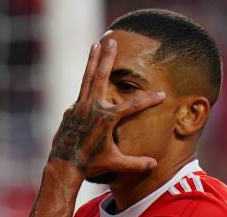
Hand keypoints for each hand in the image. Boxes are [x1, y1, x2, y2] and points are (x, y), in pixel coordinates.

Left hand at [49, 38, 164, 176]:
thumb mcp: (116, 164)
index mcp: (106, 119)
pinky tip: (90, 78)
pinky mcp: (71, 111)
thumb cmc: (91, 165)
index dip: (149, 100)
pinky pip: (81, 95)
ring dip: (93, 60)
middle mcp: (93, 108)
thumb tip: (155, 165)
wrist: (65, 166)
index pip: (133, 106)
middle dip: (108, 58)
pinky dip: (86, 84)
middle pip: (102, 77)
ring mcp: (79, 107)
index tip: (161, 94)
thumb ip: (136, 163)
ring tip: (96, 44)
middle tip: (112, 41)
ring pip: (88, 78)